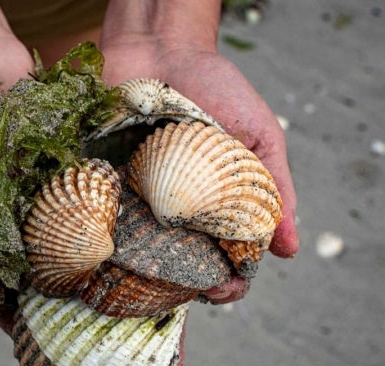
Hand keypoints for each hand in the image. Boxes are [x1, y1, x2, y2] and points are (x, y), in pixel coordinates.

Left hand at [101, 41, 298, 304]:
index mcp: (214, 211)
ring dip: (134, 276)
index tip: (221, 289)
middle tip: (173, 296)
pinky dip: (96, 237)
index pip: (222, 263)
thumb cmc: (216, 90)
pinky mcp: (100, 185)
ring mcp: (134, 203)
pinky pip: (95, 220)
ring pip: (134, 256)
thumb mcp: (258, 136)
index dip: (226, 285)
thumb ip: (274, 187)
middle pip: (176, 270)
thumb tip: (289, 250)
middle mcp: (172, 216)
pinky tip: (99, 250)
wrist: (159, 48)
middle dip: (176, 292)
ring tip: (135, 284)